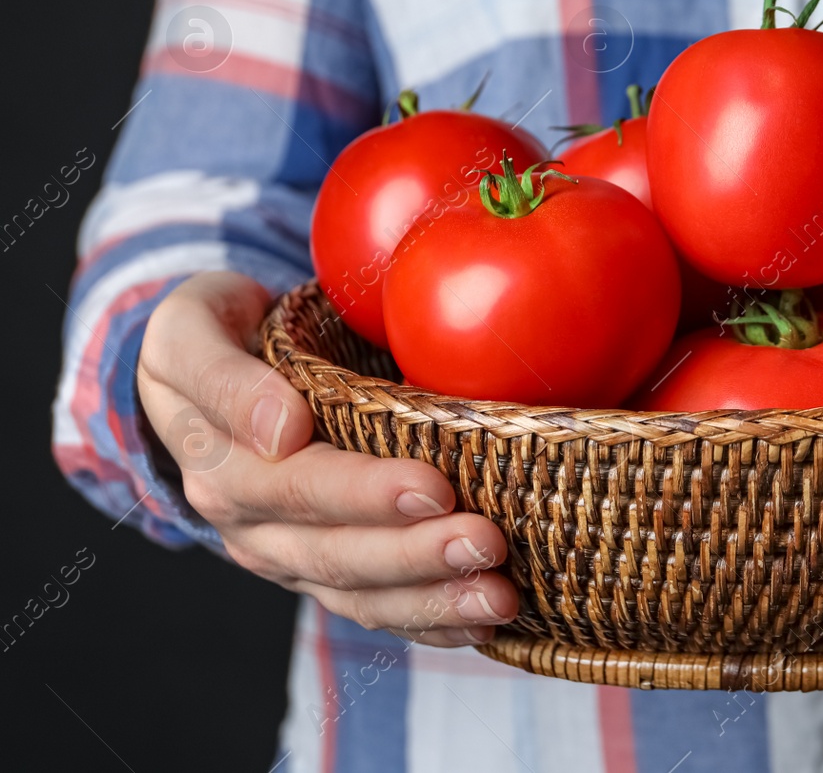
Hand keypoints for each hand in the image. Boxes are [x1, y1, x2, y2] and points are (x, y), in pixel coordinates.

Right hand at [137, 271, 517, 646]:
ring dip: (433, 600)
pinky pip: (374, 608)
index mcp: (222, 467)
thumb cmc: (213, 335)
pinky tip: (483, 625)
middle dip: (418, 554)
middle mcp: (251, 525)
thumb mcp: (188, 331)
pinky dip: (428, 622)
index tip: (435, 486)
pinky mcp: (321, 570)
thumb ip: (221, 375)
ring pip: (360, 594)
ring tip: (499, 598)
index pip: (301, 487)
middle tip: (488, 542)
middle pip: (338, 552)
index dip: (367, 493)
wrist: (208, 370)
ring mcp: (287, 556)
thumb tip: (282, 430)